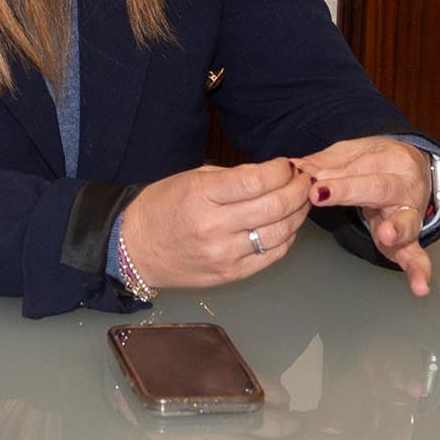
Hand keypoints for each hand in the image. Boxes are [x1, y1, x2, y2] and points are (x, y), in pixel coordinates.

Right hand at [117, 160, 311, 289]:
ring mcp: (224, 254)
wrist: (135, 250)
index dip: (280, 171)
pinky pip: (272, 255)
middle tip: (304, 180)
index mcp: (201, 195)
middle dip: (298, 189)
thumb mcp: (190, 179)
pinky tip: (287, 224)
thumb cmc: (161, 209)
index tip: (286, 165)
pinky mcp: (231, 274)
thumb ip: (231, 177)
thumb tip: (270, 173)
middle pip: (275, 207)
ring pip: (280, 233)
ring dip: (298, 213)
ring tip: (301, 200)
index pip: (256, 181)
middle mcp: (214, 227)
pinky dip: (287, 237)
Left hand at [294, 136, 437, 295]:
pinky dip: (419, 271)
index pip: (360, 165)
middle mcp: (406, 185)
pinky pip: (416, 255)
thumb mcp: (354, 154)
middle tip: (320, 195)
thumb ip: (327, 163)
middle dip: (349, 191)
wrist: (416, 172)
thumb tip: (298, 169)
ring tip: (386, 236)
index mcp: (391, 159)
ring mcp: (411, 214)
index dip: (333, 175)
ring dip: (396, 230)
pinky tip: (419, 286)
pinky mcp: (412, 240)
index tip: (310, 183)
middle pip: (379, 188)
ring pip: (406, 221)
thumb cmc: (380, 164)